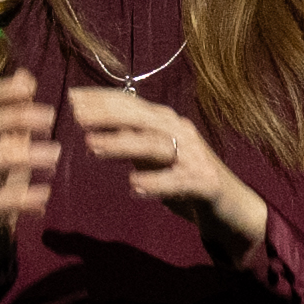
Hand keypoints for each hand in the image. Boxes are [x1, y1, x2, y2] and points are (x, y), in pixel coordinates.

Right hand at [0, 58, 65, 272]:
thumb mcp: (4, 147)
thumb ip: (13, 115)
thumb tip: (25, 75)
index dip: (0, 92)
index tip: (30, 87)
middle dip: (15, 118)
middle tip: (51, 118)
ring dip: (24, 156)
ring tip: (55, 155)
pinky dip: (21, 198)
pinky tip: (44, 196)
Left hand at [58, 80, 269, 255]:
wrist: (232, 207)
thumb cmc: (184, 176)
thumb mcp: (152, 156)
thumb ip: (128, 139)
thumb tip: (90, 126)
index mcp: (167, 124)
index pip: (131, 104)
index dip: (102, 98)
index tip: (71, 96)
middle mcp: (181, 134)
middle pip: (142, 118)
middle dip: (107, 115)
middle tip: (75, 116)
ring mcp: (195, 158)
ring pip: (156, 145)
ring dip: (122, 144)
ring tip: (91, 147)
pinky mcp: (205, 184)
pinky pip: (179, 182)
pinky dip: (157, 183)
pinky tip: (134, 187)